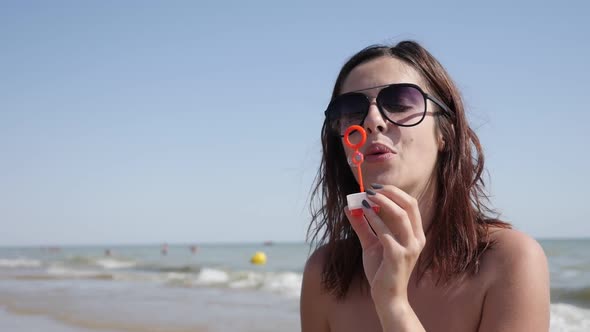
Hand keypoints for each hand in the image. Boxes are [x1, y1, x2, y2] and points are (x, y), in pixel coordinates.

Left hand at [345, 184, 425, 308]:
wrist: (387, 297)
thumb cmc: (381, 271)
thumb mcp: (371, 244)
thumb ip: (362, 226)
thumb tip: (350, 207)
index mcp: (415, 234)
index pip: (410, 204)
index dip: (394, 192)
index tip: (375, 187)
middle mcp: (417, 239)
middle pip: (409, 204)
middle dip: (390, 192)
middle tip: (371, 188)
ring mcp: (409, 247)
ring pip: (400, 215)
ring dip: (382, 202)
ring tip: (366, 196)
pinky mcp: (398, 256)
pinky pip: (385, 232)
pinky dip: (374, 218)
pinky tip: (362, 211)